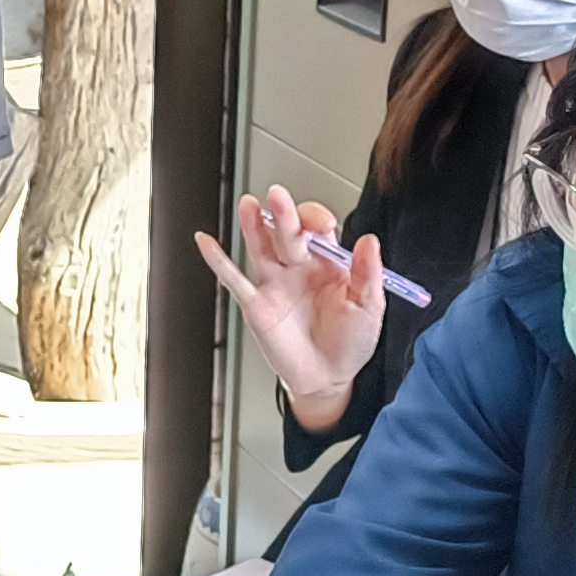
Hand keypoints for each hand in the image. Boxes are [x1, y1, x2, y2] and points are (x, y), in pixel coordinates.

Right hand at [200, 187, 385, 427]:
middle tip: (278, 197)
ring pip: (261, 248)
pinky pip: (234, 280)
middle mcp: (299, 268)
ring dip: (253, 226)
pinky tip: (207, 241)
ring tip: (249, 205)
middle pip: (288, 234)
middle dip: (283, 215)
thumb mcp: (369, 307)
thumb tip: (369, 241)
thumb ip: (368, 273)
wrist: (328, 379)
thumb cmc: (350, 343)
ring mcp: (275, 284)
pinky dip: (218, 261)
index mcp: (328, 263)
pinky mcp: (256, 304)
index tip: (322, 224)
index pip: (318, 230)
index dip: (317, 221)